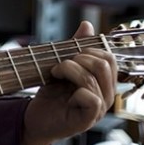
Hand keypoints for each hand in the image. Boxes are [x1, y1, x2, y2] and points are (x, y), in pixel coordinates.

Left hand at [21, 21, 117, 144]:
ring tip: (56, 74)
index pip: (108, 56)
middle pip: (105, 63)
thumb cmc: (51, 94)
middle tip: (61, 65)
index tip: (68, 55)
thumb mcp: (63, 66)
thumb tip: (87, 25)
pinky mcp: (89, 119)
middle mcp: (106, 94)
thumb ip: (76, 47)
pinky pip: (92, 98)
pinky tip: (64, 94)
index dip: (87, 49)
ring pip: (93, 77)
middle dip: (78, 58)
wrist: (35, 118)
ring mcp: (99, 108)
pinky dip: (75, 91)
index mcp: (103, 81)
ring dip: (68, 70)